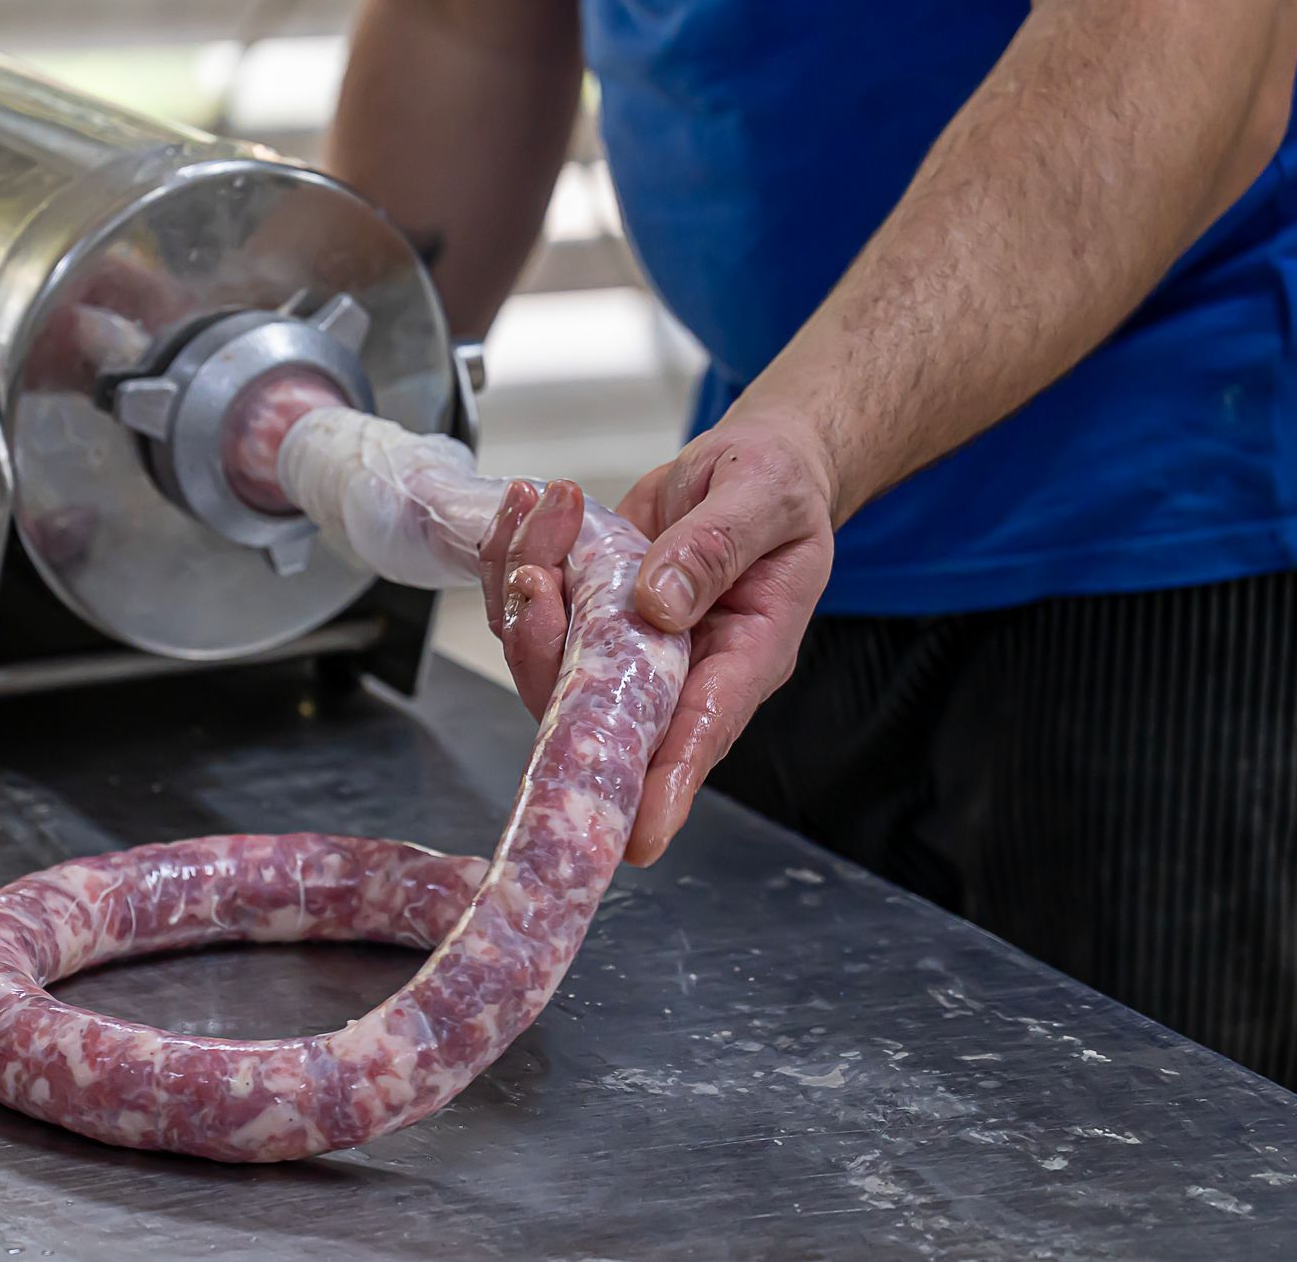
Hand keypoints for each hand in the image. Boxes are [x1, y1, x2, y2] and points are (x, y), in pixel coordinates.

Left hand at [479, 411, 836, 865]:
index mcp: (744, 654)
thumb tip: (657, 605)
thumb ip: (717, 547)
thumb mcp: (767, 496)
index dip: (666, 786)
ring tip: (539, 510)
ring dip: (526, 587)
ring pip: (550, 658)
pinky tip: (528, 507)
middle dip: (547, 647)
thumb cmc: (779, 485)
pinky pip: (535, 613)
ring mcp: (626, 647)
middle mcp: (677, 668)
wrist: (757, 462)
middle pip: (598, 705)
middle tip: (536, 573)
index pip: (701, 732)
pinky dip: (517, 560)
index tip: (636, 835)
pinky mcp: (589, 614)